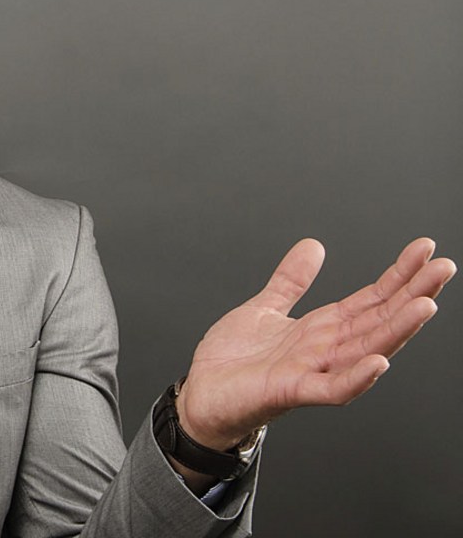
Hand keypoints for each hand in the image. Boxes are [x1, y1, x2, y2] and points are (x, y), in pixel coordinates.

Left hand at [177, 238, 453, 449]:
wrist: (202, 395)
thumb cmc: (234, 361)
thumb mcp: (265, 308)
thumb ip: (291, 280)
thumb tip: (314, 246)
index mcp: (322, 328)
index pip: (371, 299)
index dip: (399, 275)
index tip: (425, 250)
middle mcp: (326, 349)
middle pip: (379, 320)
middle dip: (413, 295)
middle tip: (444, 268)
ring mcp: (313, 371)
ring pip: (366, 350)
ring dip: (398, 330)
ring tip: (426, 305)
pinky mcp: (292, 392)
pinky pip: (332, 388)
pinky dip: (356, 378)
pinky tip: (379, 362)